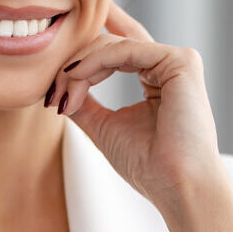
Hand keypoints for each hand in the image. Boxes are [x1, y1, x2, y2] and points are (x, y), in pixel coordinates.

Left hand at [44, 3, 227, 216]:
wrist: (178, 186)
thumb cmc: (149, 166)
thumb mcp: (104, 127)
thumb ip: (84, 104)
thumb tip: (56, 89)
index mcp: (156, 79)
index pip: (115, 50)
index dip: (79, 58)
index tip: (51, 83)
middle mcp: (167, 66)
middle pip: (110, 45)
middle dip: (74, 62)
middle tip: (51, 91)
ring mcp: (176, 61)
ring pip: (114, 45)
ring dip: (79, 66)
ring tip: (61, 94)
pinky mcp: (181, 62)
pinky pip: (127, 49)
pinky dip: (95, 61)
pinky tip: (75, 75)